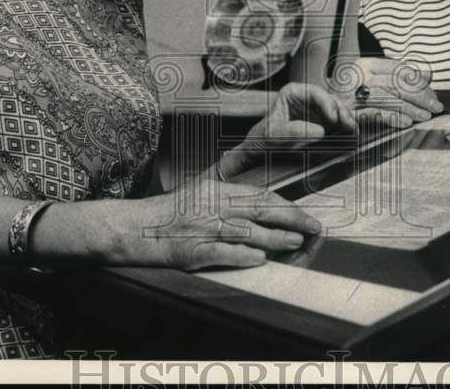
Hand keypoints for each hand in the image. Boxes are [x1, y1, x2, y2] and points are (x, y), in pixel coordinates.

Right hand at [114, 178, 321, 270]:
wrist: (136, 227)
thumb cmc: (171, 211)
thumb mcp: (201, 190)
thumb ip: (230, 191)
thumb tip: (262, 199)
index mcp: (217, 190)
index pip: (260, 196)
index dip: (286, 206)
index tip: (305, 215)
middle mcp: (213, 206)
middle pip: (259, 211)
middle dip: (291, 219)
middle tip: (313, 227)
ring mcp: (203, 229)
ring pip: (246, 232)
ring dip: (274, 238)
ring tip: (295, 242)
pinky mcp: (192, 251)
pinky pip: (223, 252)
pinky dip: (243, 255)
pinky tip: (260, 258)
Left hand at [220, 83, 355, 178]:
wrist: (261, 152)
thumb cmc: (263, 138)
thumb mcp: (274, 134)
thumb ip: (294, 131)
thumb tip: (320, 131)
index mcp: (293, 93)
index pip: (315, 92)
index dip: (327, 103)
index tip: (333, 117)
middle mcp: (307, 99)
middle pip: (330, 101)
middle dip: (342, 113)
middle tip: (349, 126)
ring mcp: (317, 112)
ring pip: (338, 112)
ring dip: (347, 121)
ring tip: (353, 133)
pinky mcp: (323, 125)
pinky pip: (338, 124)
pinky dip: (345, 130)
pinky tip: (351, 137)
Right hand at [331, 56, 443, 128]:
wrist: (317, 109)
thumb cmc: (347, 94)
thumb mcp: (369, 79)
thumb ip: (394, 77)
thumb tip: (426, 77)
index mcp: (364, 64)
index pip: (398, 69)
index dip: (418, 81)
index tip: (432, 94)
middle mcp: (358, 76)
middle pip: (396, 83)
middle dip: (420, 96)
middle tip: (435, 107)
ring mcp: (352, 94)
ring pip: (388, 98)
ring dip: (410, 108)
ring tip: (425, 116)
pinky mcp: (348, 113)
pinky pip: (374, 114)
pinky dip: (392, 118)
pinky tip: (406, 122)